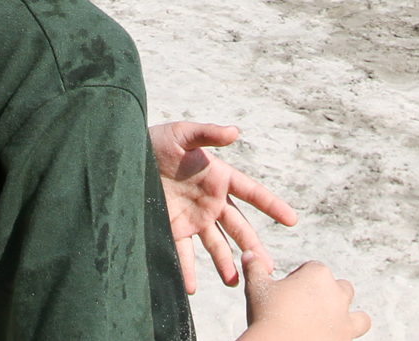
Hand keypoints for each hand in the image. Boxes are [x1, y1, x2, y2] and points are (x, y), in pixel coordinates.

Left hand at [150, 121, 297, 292]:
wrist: (127, 156)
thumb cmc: (157, 140)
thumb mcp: (183, 134)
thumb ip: (208, 134)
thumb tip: (234, 131)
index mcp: (219, 177)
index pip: (251, 192)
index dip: (271, 204)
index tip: (292, 220)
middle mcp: (211, 201)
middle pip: (238, 227)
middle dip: (253, 247)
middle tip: (267, 268)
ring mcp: (193, 217)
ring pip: (216, 245)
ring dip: (226, 263)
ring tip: (236, 282)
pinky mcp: (173, 228)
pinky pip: (183, 253)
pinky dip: (187, 271)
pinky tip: (191, 288)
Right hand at [242, 253, 367, 340]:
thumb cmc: (267, 317)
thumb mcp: (256, 288)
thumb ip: (255, 267)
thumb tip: (249, 253)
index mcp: (317, 274)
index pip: (312, 270)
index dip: (299, 281)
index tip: (287, 295)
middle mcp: (337, 293)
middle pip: (338, 288)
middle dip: (325, 297)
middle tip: (304, 311)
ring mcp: (345, 317)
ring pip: (358, 315)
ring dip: (348, 319)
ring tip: (330, 328)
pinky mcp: (348, 337)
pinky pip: (357, 334)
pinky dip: (347, 336)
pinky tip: (331, 339)